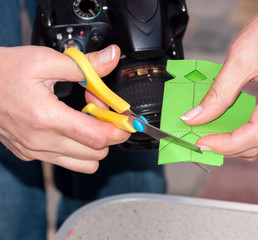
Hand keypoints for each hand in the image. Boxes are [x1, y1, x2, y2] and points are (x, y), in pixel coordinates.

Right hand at [0, 45, 129, 172]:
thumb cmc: (3, 71)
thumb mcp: (45, 60)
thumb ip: (84, 66)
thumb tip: (112, 58)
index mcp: (46, 117)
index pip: (98, 137)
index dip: (120, 129)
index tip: (127, 120)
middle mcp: (41, 141)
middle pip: (96, 153)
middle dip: (109, 133)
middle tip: (102, 112)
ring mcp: (35, 151)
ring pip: (85, 164)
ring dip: (95, 145)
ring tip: (87, 122)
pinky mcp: (30, 154)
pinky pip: (66, 161)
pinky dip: (78, 149)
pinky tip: (71, 128)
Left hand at [181, 0, 257, 159]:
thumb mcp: (239, 58)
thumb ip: (217, 92)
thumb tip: (195, 116)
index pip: (255, 135)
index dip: (225, 144)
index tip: (202, 141)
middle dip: (228, 147)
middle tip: (202, 140)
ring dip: (236, 143)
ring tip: (212, 134)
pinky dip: (246, 133)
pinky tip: (228, 126)